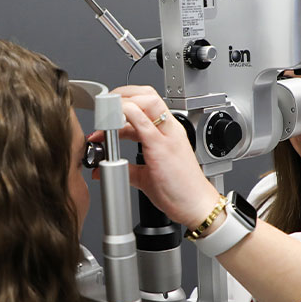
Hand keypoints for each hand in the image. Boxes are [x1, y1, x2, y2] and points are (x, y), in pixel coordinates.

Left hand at [89, 85, 219, 229]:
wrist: (196, 206)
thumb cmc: (179, 191)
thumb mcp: (147, 176)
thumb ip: (127, 169)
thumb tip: (107, 168)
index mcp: (168, 134)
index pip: (146, 104)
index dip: (125, 102)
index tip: (108, 112)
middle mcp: (170, 130)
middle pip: (148, 95)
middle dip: (122, 95)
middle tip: (104, 108)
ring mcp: (167, 137)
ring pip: (147, 101)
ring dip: (122, 104)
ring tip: (104, 120)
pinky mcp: (162, 148)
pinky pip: (144, 123)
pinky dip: (126, 117)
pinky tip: (111, 125)